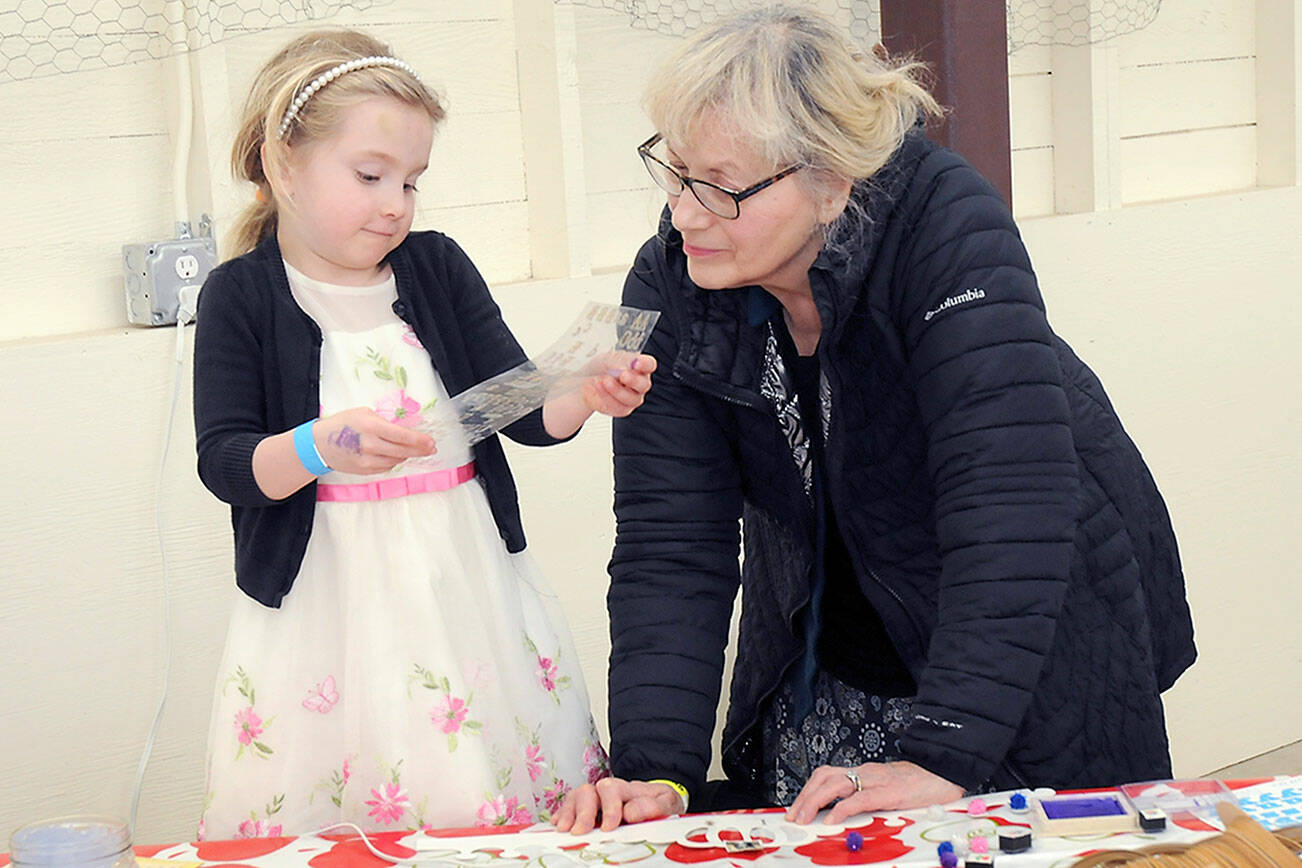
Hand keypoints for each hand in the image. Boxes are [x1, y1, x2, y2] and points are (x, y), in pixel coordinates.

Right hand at [314, 406, 434, 474]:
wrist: (319, 444)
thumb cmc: (342, 424)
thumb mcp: (363, 413)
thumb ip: (384, 422)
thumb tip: (404, 430)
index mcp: (371, 427)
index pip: (403, 435)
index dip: (420, 440)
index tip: (431, 441)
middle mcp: (370, 445)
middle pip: (403, 451)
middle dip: (420, 450)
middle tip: (431, 449)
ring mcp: (367, 460)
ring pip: (397, 460)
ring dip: (407, 455)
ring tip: (412, 450)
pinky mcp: (365, 470)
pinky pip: (387, 467)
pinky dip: (393, 461)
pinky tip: (394, 455)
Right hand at [551, 777, 682, 833]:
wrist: (659, 801)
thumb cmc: (660, 803)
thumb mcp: (667, 803)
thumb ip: (653, 806)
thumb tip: (630, 812)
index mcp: (628, 788)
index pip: (613, 790)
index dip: (609, 808)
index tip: (609, 827)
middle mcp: (608, 790)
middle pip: (589, 791)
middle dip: (583, 812)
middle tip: (580, 831)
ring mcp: (596, 798)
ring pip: (576, 796)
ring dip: (569, 812)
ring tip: (565, 829)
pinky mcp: (587, 807)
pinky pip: (569, 805)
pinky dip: (561, 813)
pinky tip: (557, 824)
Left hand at [582, 353, 656, 418]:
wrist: (587, 380)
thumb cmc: (602, 367)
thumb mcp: (608, 359)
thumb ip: (618, 362)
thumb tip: (625, 369)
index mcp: (640, 367)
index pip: (649, 365)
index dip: (645, 364)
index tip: (636, 363)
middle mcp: (639, 384)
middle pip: (644, 385)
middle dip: (633, 380)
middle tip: (623, 375)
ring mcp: (632, 398)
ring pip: (632, 399)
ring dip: (617, 390)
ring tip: (605, 381)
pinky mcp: (621, 409)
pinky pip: (618, 407)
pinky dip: (607, 397)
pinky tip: (599, 387)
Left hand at [785, 761, 962, 823]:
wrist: (946, 772)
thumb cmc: (920, 785)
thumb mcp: (888, 791)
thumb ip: (868, 799)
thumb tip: (845, 816)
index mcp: (864, 772)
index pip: (827, 775)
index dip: (808, 790)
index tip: (796, 808)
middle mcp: (866, 772)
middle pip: (825, 777)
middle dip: (804, 797)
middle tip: (793, 816)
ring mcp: (876, 779)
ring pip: (835, 784)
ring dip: (814, 801)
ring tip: (804, 818)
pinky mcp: (889, 790)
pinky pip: (860, 798)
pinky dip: (842, 808)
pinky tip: (832, 819)